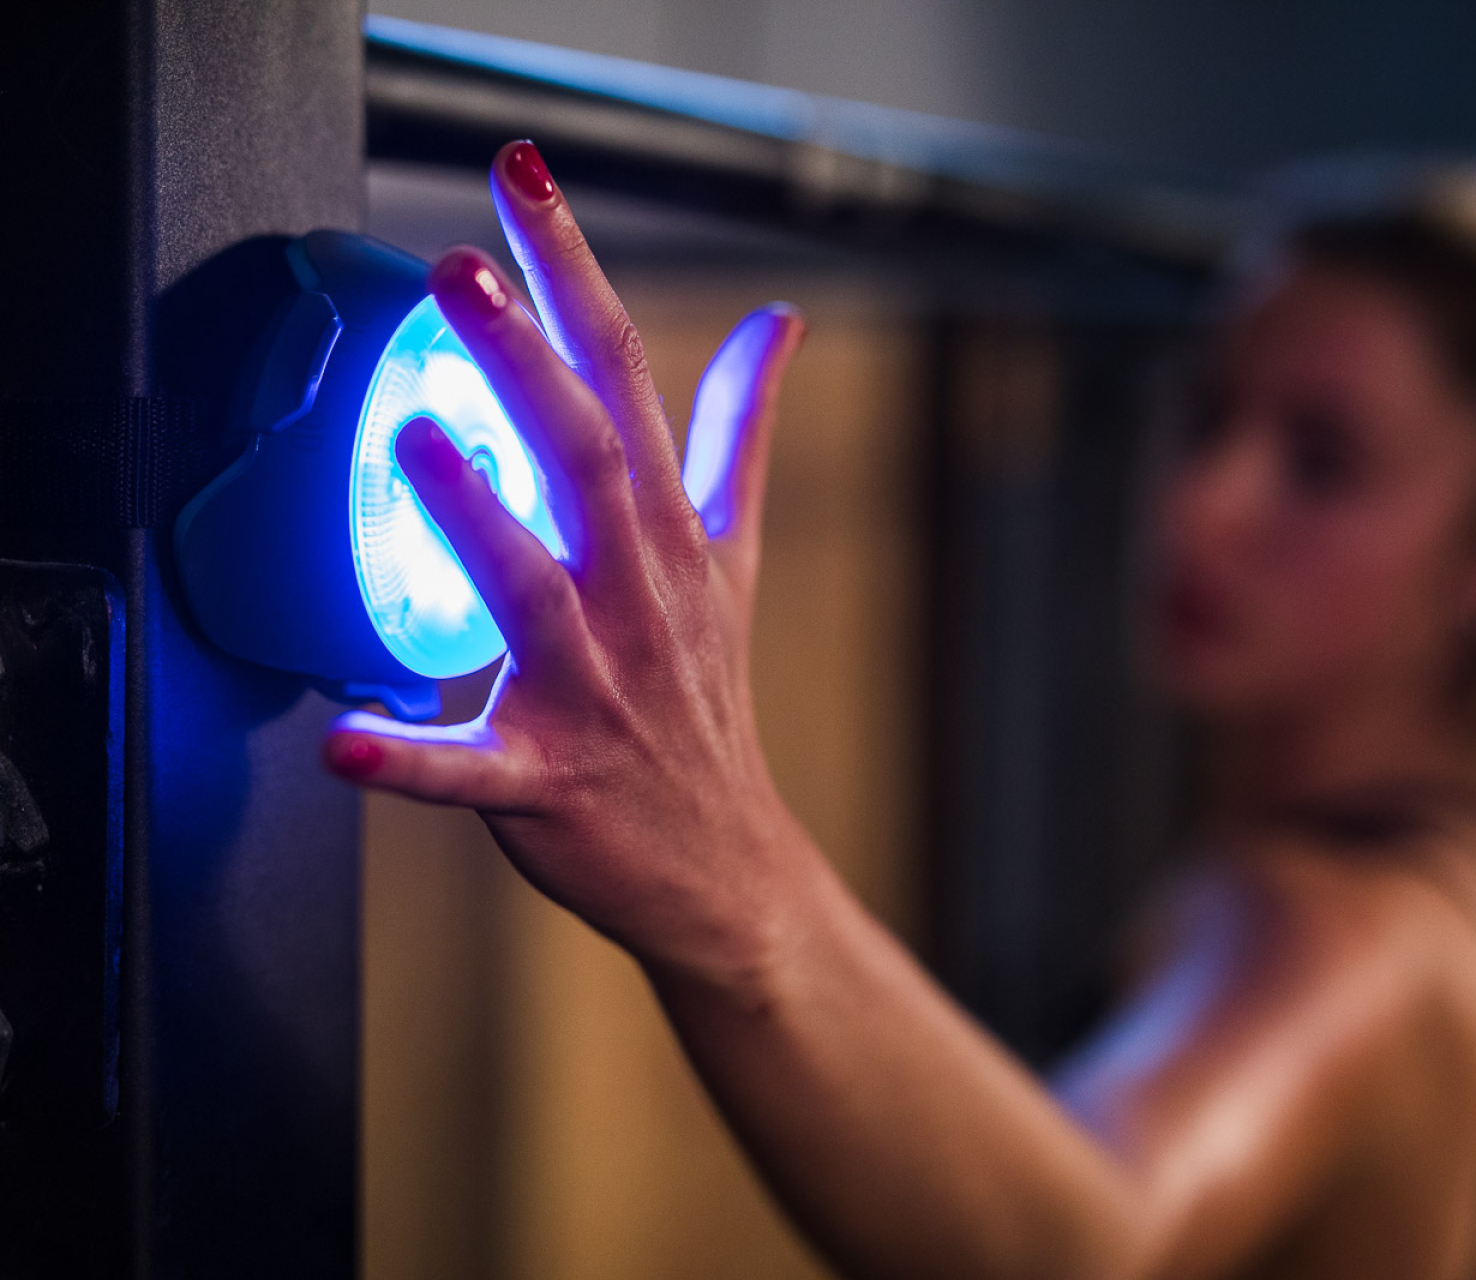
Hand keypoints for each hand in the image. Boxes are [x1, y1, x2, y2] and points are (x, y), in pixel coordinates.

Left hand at [324, 139, 809, 977]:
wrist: (726, 859)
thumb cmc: (709, 697)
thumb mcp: (736, 552)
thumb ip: (741, 431)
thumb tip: (779, 321)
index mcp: (666, 534)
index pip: (625, 376)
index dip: (573, 273)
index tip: (524, 180)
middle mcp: (634, 595)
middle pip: (588, 461)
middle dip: (527, 364)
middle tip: (463, 272)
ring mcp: (593, 687)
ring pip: (532, 592)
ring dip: (477, 517)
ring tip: (423, 440)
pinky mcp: (547, 780)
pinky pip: (472, 771)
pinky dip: (413, 758)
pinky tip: (349, 739)